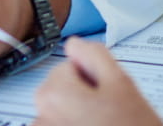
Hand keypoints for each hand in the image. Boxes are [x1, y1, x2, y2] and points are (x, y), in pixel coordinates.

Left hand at [34, 37, 162, 125]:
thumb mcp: (122, 84)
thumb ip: (95, 55)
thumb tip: (74, 44)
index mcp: (54, 93)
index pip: (68, 67)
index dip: (91, 78)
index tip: (106, 95)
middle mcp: (40, 118)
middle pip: (60, 92)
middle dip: (80, 99)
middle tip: (109, 116)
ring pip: (60, 116)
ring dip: (76, 120)